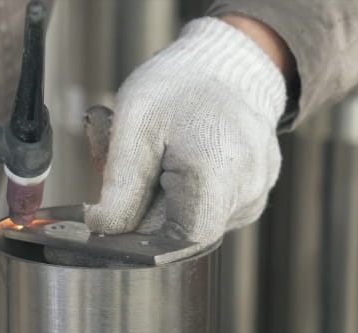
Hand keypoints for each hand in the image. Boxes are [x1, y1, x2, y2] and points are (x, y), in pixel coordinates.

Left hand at [84, 17, 287, 245]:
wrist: (228, 65)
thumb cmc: (180, 86)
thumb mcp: (134, 123)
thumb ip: (120, 186)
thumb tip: (102, 228)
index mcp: (216, 174)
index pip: (177, 242)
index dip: (143, 234)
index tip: (124, 208)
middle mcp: (245, 192)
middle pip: (183, 234)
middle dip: (150, 209)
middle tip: (138, 165)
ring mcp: (254, 196)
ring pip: (195, 224)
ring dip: (167, 201)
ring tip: (162, 156)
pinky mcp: (254, 196)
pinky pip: (211, 211)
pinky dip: (188, 195)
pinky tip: (183, 163)